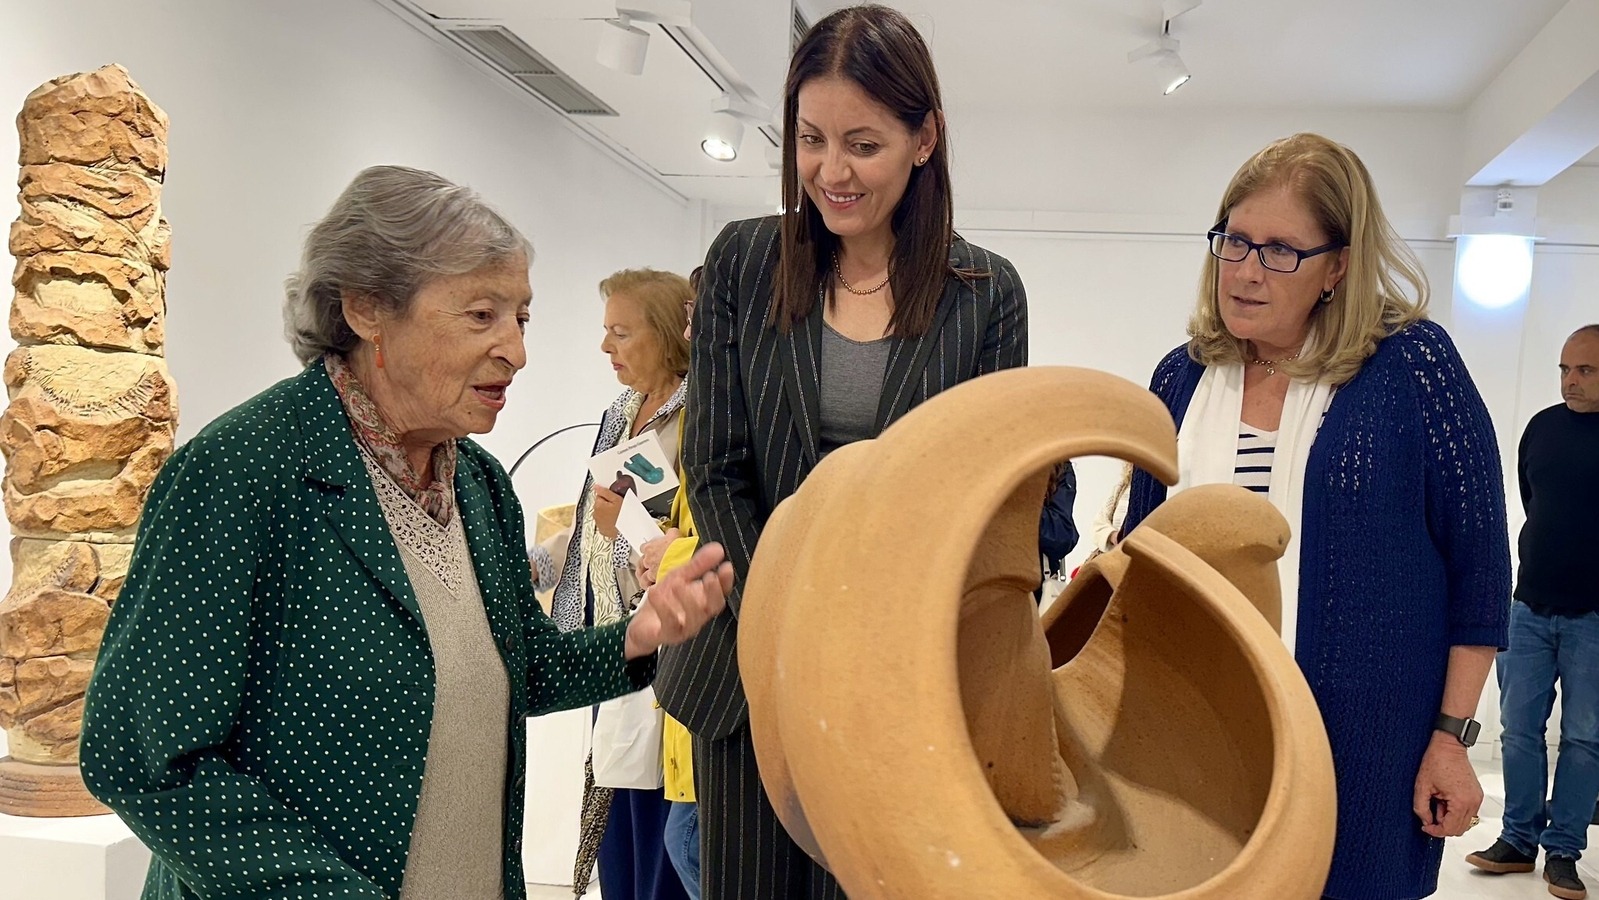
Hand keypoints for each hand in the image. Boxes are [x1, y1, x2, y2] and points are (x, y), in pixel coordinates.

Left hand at [592, 486, 621, 539]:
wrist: (628, 530)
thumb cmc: (623, 515)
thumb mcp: (617, 499)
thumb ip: (605, 492)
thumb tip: (597, 487)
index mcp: (598, 505)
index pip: (599, 495)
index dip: (608, 496)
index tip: (614, 499)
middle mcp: (595, 514)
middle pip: (600, 505)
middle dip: (607, 505)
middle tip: (617, 507)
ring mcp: (598, 523)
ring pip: (601, 514)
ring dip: (607, 513)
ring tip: (617, 514)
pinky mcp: (602, 530)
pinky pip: (603, 523)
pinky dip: (607, 522)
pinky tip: (615, 521)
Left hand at [624, 542, 732, 658]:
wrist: (643, 624)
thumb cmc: (665, 601)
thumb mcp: (680, 576)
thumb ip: (698, 564)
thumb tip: (717, 549)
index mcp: (705, 601)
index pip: (721, 592)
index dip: (726, 581)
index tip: (726, 567)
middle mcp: (699, 616)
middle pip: (713, 607)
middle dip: (713, 592)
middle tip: (710, 576)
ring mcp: (685, 628)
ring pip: (694, 619)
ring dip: (687, 599)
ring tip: (678, 583)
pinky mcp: (668, 635)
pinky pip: (669, 624)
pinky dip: (663, 608)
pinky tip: (655, 592)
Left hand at [634, 529, 680, 588]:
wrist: (685, 558)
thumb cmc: (680, 547)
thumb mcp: (675, 534)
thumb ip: (670, 533)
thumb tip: (672, 531)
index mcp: (650, 548)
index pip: (643, 548)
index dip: (647, 551)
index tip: (650, 552)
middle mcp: (648, 560)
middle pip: (640, 563)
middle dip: (643, 566)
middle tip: (647, 568)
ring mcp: (652, 572)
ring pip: (642, 577)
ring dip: (644, 578)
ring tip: (647, 580)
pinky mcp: (657, 581)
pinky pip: (650, 586)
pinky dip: (651, 587)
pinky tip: (653, 588)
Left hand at [1414, 733, 1483, 837]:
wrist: (1449, 746)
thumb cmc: (1437, 761)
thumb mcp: (1422, 786)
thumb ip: (1421, 808)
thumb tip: (1426, 821)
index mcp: (1461, 802)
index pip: (1450, 829)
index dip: (1436, 831)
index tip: (1426, 827)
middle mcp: (1473, 802)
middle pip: (1460, 829)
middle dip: (1443, 826)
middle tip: (1429, 815)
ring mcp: (1477, 799)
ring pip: (1464, 822)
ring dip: (1449, 819)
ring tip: (1437, 803)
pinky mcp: (1477, 795)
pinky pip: (1467, 812)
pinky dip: (1455, 811)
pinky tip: (1444, 800)